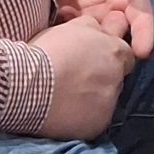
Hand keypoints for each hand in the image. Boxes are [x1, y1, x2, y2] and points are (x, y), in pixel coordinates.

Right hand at [31, 13, 135, 138]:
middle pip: (117, 78)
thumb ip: (93, 28)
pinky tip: (66, 112)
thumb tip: (100, 29)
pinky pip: (95, 120)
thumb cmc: (47, 52)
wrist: (27, 86)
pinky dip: (84, 117)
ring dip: (94, 98)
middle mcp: (117, 78)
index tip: (94, 61)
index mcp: (115, 51)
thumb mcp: (73, 27)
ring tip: (69, 96)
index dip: (109, 57)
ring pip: (107, 100)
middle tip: (79, 79)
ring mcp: (109, 103)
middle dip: (103, 78)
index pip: (125, 55)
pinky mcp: (97, 125)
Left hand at [53, 0, 153, 56]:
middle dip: (119, 52)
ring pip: (100, 41)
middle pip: (122, 36)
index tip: (143, 51)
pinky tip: (69, 48)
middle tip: (111, 63)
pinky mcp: (75, 21)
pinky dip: (75, 44)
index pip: (143, 18)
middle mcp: (116, 10)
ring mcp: (95, 18)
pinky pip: (77, 37)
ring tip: (88, 58)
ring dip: (96, 50)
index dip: (144, 34)